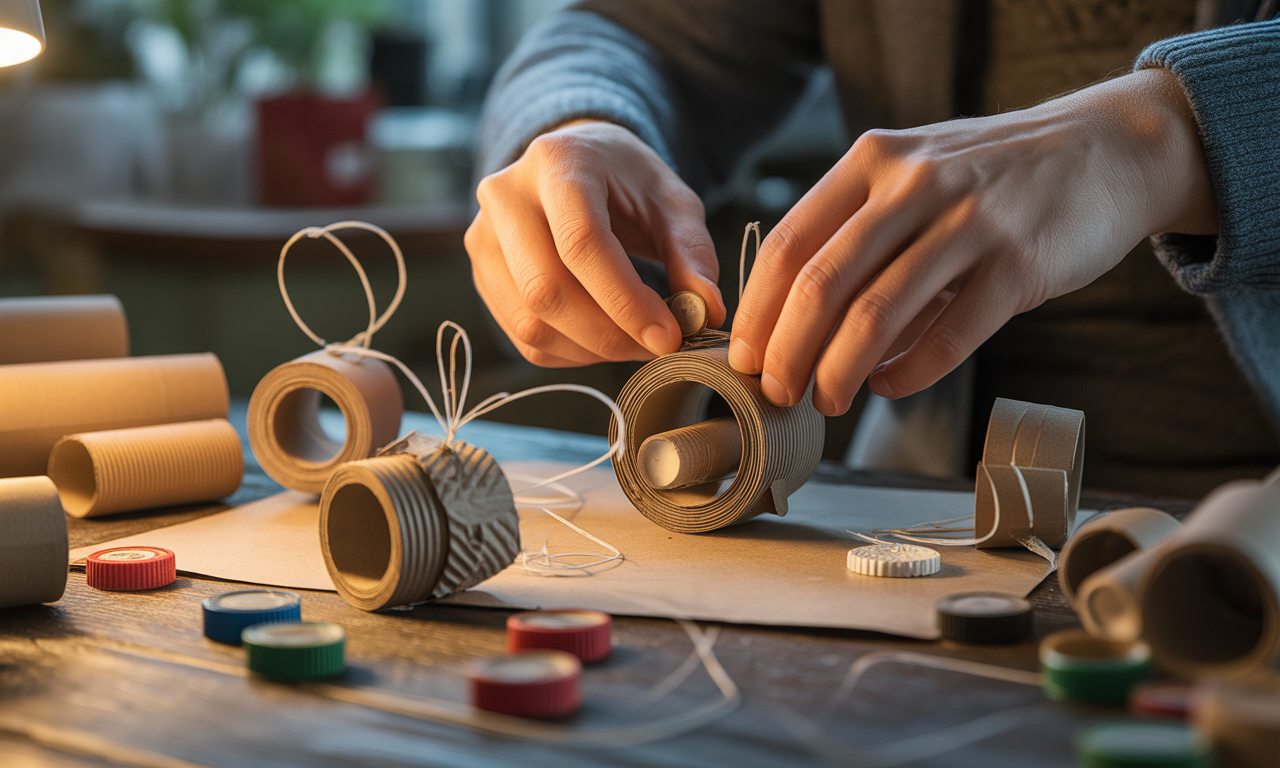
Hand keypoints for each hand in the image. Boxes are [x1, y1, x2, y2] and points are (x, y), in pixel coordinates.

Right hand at [466, 120, 724, 366]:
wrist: (575, 163)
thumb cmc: (626, 181)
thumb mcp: (671, 200)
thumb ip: (691, 252)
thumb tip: (705, 311)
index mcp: (557, 162)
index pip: (581, 242)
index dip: (625, 300)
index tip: (669, 336)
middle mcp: (505, 196)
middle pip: (546, 289)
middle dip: (609, 334)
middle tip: (657, 346)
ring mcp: (483, 237)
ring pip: (530, 322)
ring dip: (592, 349)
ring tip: (635, 342)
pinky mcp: (481, 275)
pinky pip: (523, 337)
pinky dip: (571, 353)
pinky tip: (604, 337)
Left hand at [729, 68, 1217, 414]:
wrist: (1104, 150)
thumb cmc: (989, 178)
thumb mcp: (912, 178)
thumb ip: (856, 237)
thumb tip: (796, 327)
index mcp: (871, 162)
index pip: (787, 244)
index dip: (757, 311)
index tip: (744, 357)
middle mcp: (913, 184)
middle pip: (821, 284)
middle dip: (787, 352)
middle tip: (777, 393)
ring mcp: (969, 221)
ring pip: (877, 314)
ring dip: (841, 371)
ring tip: (827, 401)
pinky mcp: (1018, 264)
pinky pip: (949, 336)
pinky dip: (910, 373)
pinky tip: (890, 387)